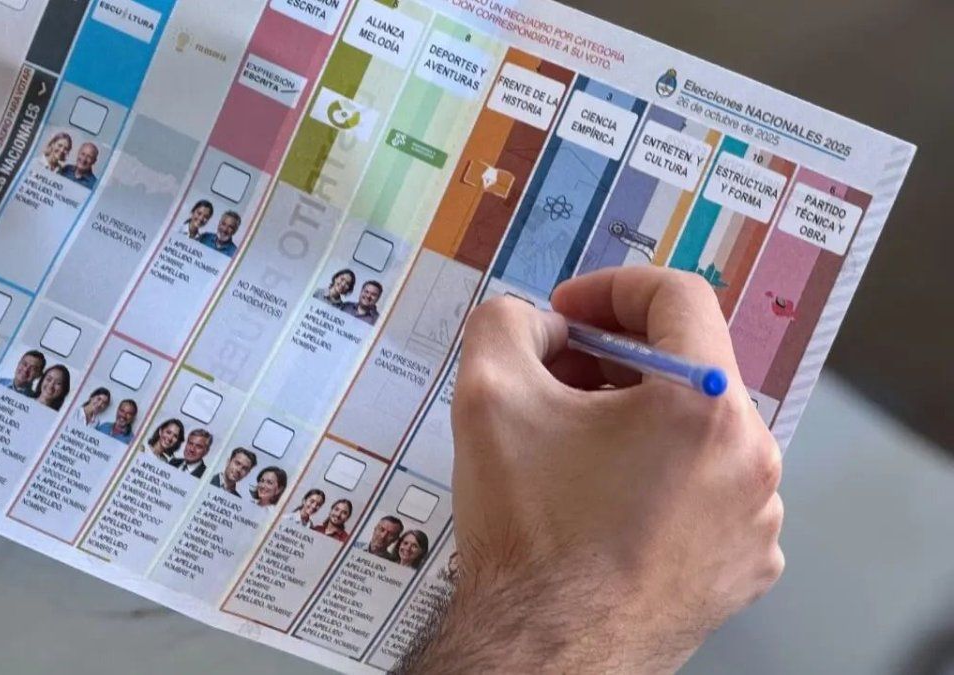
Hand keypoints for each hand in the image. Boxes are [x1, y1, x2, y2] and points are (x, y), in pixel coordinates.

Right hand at [404, 267, 783, 672]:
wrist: (546, 653)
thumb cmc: (529, 532)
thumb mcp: (488, 395)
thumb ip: (506, 323)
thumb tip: (536, 323)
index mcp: (705, 404)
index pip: (678, 297)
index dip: (612, 288)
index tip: (566, 313)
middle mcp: (751, 457)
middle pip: (686, 369)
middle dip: (612, 360)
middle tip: (551, 380)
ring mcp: (755, 518)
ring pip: (695, 433)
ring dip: (634, 421)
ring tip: (570, 448)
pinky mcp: (744, 565)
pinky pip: (705, 491)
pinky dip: (656, 478)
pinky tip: (601, 501)